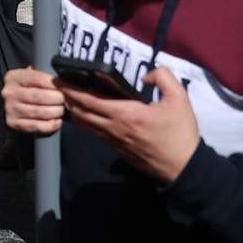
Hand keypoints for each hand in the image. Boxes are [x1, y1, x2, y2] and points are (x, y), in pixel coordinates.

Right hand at [2, 66, 64, 136]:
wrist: (12, 106)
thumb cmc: (27, 90)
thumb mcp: (30, 78)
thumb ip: (43, 76)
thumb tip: (63, 79)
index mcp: (14, 77)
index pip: (39, 79)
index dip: (56, 83)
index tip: (66, 86)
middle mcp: (10, 93)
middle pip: (40, 96)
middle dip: (58, 98)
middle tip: (66, 99)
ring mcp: (10, 109)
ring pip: (40, 112)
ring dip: (56, 112)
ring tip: (62, 109)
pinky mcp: (13, 124)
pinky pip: (38, 126)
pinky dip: (51, 125)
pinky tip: (57, 121)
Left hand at [60, 68, 201, 184]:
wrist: (183, 167)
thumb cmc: (180, 132)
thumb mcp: (179, 98)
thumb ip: (163, 77)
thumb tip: (145, 75)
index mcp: (126, 114)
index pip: (90, 100)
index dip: (72, 90)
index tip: (60, 80)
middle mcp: (114, 128)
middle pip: (82, 113)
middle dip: (68, 99)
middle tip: (59, 87)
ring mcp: (114, 141)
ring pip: (86, 125)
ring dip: (75, 112)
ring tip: (69, 99)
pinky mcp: (118, 150)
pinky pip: (95, 134)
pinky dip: (86, 123)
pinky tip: (86, 116)